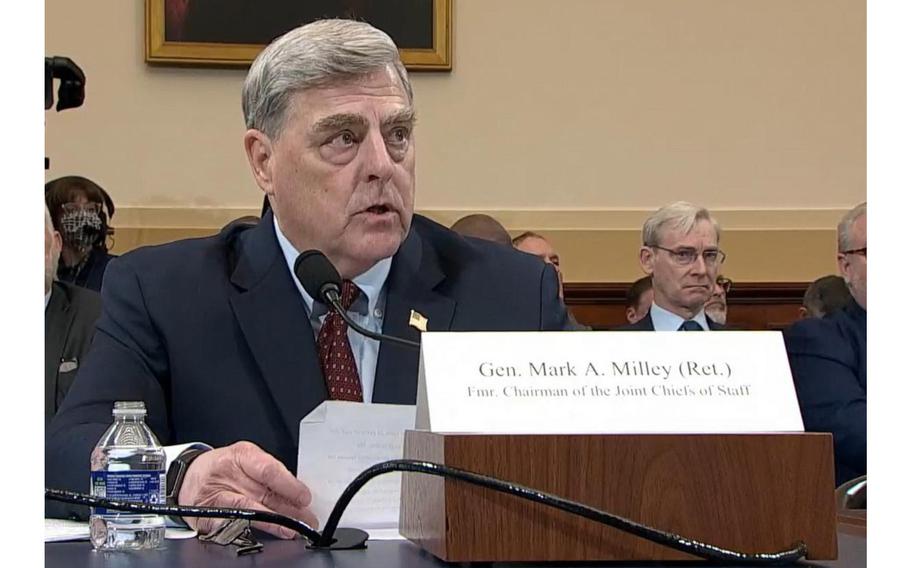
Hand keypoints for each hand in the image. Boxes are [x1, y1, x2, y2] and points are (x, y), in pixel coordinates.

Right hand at [177, 441, 315, 538]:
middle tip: (307, 519)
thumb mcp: (247, 459)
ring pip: (249, 512)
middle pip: (262, 495)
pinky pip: (233, 525)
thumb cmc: (223, 466)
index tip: (305, 498)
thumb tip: (297, 494)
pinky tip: (268, 533)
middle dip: (288, 510)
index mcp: (240, 455)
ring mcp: (214, 497)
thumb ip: (269, 474)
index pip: (268, 470)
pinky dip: (253, 531)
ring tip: (291, 529)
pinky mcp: (207, 517)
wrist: (189, 476)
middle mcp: (226, 475)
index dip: (289, 486)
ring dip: (274, 523)